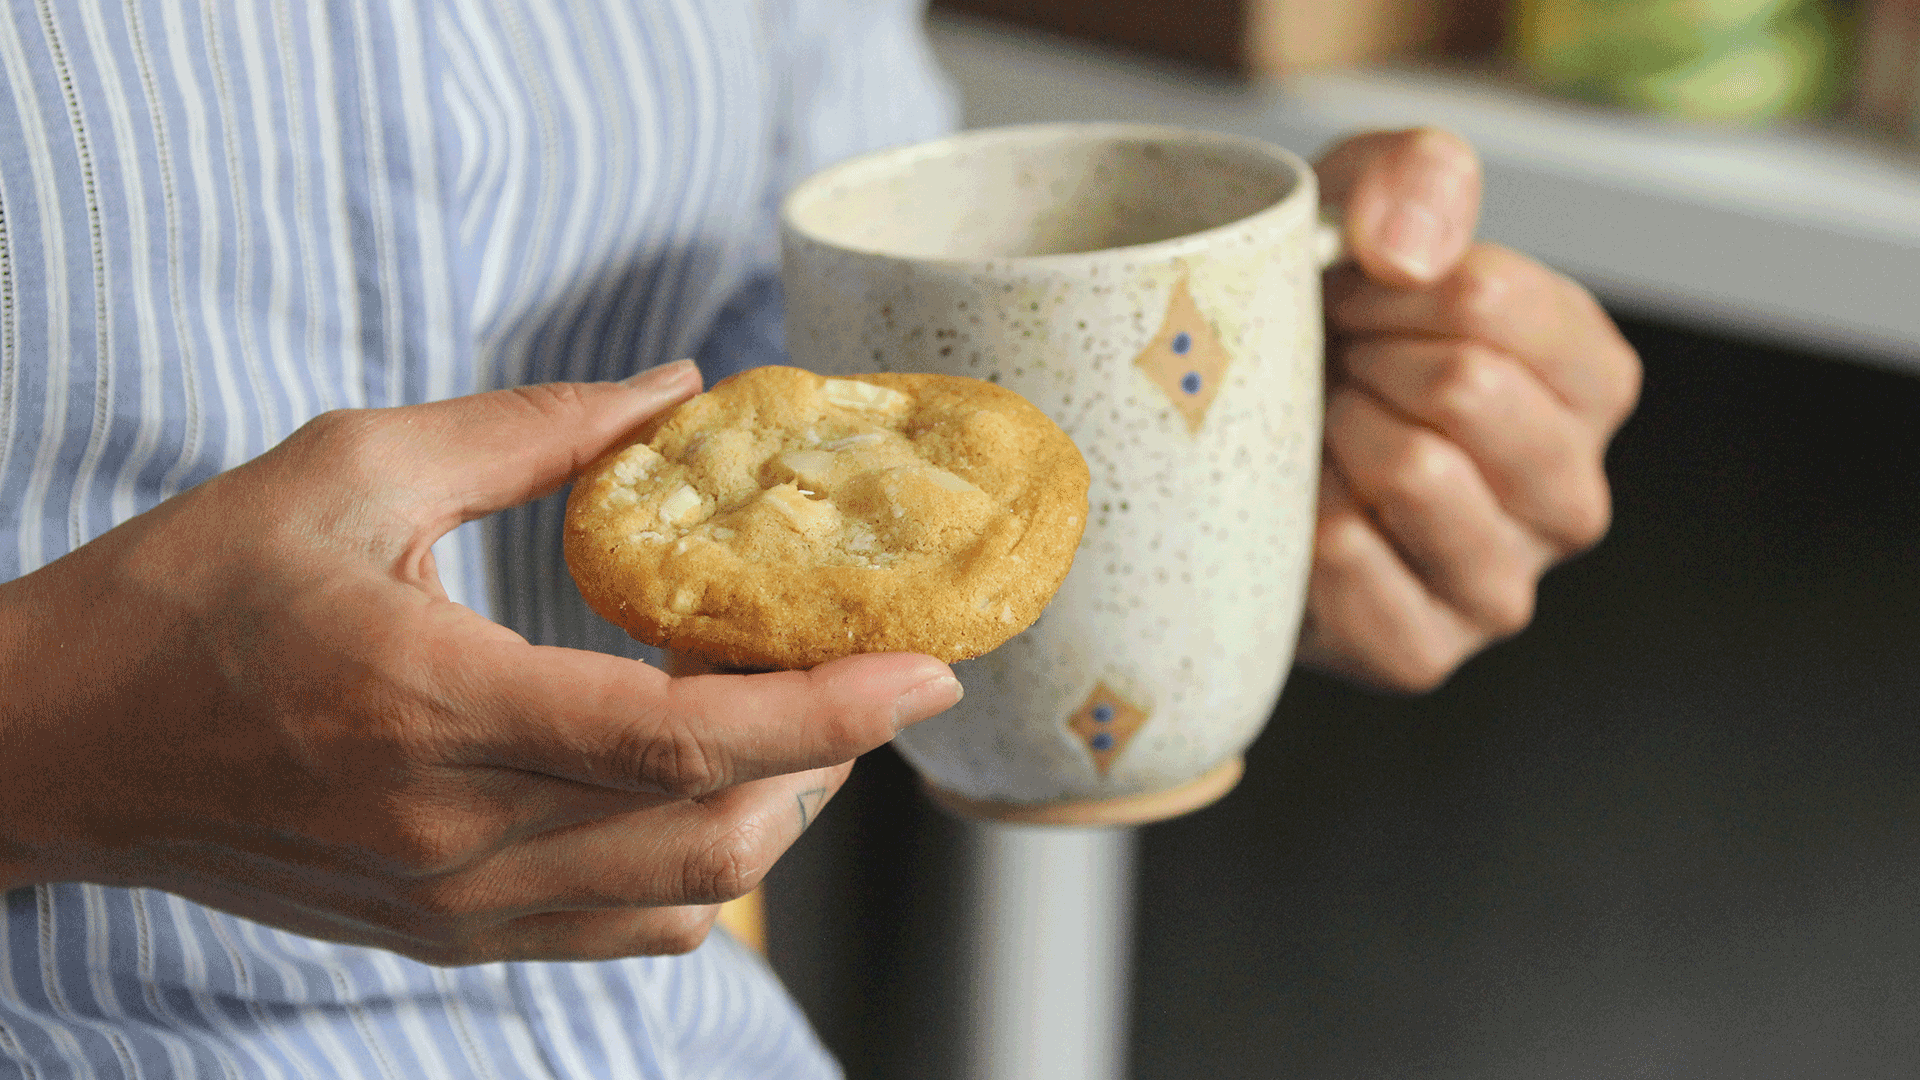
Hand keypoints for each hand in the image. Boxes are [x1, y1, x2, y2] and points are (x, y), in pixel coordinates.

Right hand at [0, 360, 961, 962]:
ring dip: (774, 816)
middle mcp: (453, 833)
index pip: (681, 740)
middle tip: (865, 672)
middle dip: (828, 758)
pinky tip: (699, 795)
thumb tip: (675, 391)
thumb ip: (532, 432)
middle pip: (714, 836)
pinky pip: (619, 935)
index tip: (926, 669)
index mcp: (431, 705)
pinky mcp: (440, 935)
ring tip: (795, 722)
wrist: (55, 747)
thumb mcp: (349, 470)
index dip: (827, 711)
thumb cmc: (186, 597)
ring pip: (682, 899)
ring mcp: (450, 904)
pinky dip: (697, 873)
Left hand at [1300, 129, 1641, 690]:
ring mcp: (1500, 588)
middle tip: (1326, 364)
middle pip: (1466, 386)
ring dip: (1331, 432)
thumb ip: (1415, 177)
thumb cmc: (1323, 333)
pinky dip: (1296, 520)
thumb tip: (1406, 250)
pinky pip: (1352, 566)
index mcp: (1590, 384)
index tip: (1346, 290)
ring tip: (1316, 432)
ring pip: (1416, 472)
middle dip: (1361, 354)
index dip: (1386, 282)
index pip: (1497, 301)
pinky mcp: (1419, 654)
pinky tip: (1291, 508)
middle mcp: (1571, 496)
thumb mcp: (1366, 215)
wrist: (1235, 456)